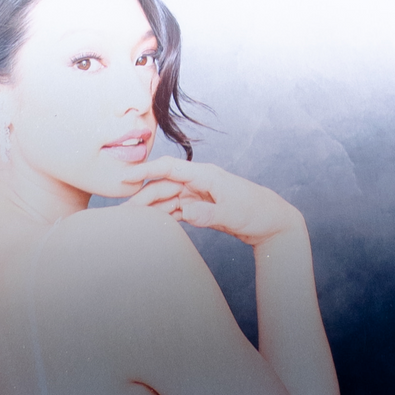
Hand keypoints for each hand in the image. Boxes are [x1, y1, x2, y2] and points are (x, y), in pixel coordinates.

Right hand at [120, 158, 304, 248]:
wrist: (272, 222)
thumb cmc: (256, 213)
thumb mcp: (233, 215)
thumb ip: (208, 215)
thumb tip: (186, 214)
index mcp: (205, 176)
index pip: (169, 168)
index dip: (146, 170)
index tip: (125, 176)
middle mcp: (198, 182)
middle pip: (163, 186)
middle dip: (142, 196)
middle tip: (122, 211)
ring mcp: (197, 195)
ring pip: (166, 199)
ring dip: (149, 208)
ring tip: (130, 222)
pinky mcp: (199, 208)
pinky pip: (175, 210)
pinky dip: (162, 217)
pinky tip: (149, 226)